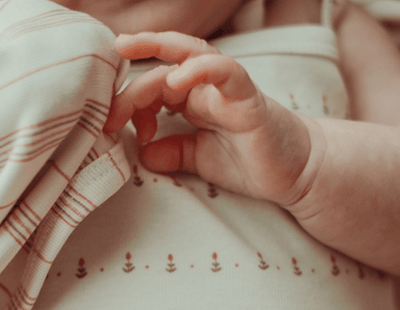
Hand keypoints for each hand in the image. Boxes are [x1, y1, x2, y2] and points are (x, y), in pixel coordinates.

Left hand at [104, 31, 314, 205]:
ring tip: (126, 47)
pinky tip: (176, 78)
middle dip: (130, 89)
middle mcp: (206, 89)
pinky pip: (226, 72)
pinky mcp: (249, 97)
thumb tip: (141, 154)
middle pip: (162, 72)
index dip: (128, 105)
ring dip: (158, 46)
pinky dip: (201, 69)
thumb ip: (170, 153)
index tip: (111, 129)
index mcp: (192, 102)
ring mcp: (227, 89)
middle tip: (107, 113)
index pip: (152, 90)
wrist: (292, 174)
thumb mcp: (197, 160)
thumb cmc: (247, 162)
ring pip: (192, 54)